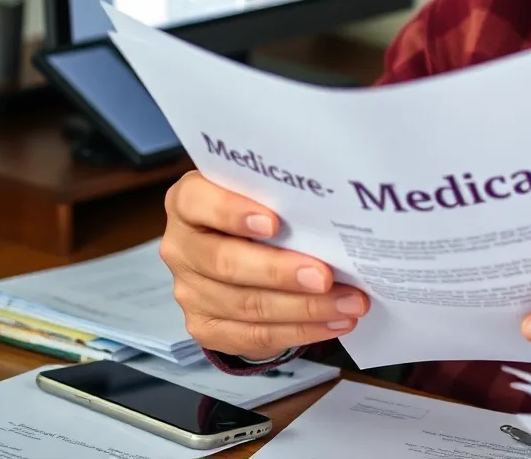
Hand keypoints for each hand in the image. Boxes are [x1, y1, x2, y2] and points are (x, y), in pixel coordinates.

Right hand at [159, 170, 369, 360]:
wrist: (241, 250)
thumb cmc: (261, 212)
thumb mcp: (264, 194)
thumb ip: (281, 196)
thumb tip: (334, 213)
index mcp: (188, 202)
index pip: (197, 201)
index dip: (232, 212)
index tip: (275, 223)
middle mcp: (181, 247)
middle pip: (225, 262)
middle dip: (280, 272)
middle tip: (326, 277)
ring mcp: (189, 291)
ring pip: (246, 305)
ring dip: (304, 308)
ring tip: (349, 305)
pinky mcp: (205, 327)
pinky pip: (254, 336)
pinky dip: (300, 331)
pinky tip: (332, 324)